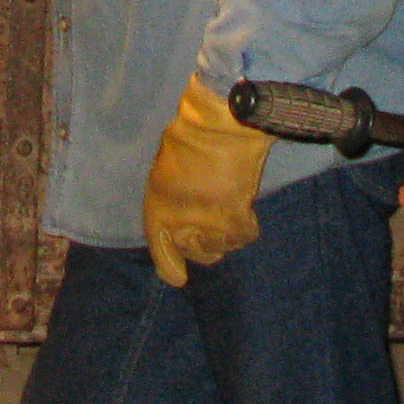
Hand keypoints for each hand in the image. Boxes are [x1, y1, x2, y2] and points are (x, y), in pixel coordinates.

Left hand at [139, 78, 269, 286]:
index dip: (170, 267)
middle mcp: (181, 222)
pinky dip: (246, 225)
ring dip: (226, 233)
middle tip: (211, 220)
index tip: (178, 278)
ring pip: (223, 247)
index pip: (162, 251)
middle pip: (198, 253)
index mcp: (157, 209)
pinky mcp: (237, 219)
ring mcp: (209, 223)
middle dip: (204, 243)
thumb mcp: (164, 170)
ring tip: (227, 205)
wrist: (220, 124)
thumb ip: (170, 200)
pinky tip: (243, 206)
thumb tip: (180, 219)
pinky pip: (244, 236)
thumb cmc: (188, 138)